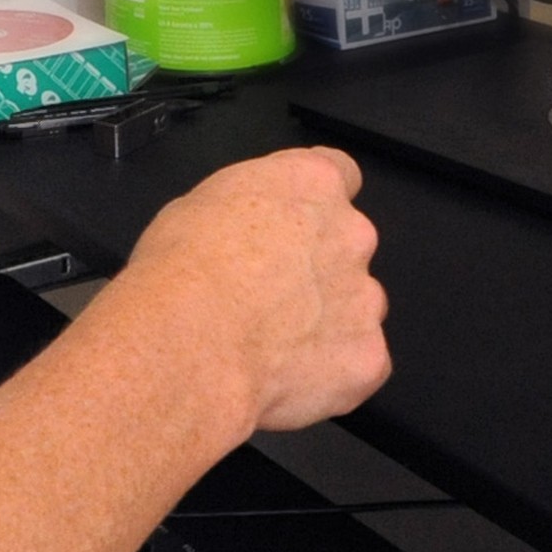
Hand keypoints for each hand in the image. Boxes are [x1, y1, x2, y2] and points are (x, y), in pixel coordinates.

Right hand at [117, 146, 388, 432]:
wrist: (192, 340)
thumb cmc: (182, 268)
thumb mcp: (199, 205)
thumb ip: (248, 211)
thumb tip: (246, 234)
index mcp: (312, 184)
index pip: (340, 175)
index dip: (315, 203)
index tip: (294, 225)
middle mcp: (351, 234)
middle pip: (348, 245)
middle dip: (319, 267)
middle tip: (270, 295)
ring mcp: (366, 297)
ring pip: (357, 307)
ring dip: (328, 320)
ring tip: (273, 345)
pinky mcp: (368, 356)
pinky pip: (360, 363)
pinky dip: (333, 372)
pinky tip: (288, 377)